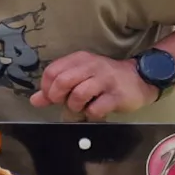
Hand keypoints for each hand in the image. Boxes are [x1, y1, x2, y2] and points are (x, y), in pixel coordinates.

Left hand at [28, 51, 158, 119]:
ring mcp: (105, 80)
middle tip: (64, 103)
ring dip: (75, 107)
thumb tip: (35, 100)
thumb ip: (56, 88)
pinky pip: (95, 109)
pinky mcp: (116, 95)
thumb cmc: (104, 79)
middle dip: (58, 98)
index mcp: (80, 59)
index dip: (47, 88)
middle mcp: (91, 66)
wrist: (139, 79)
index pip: (52, 71)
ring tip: (82, 107)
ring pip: (77, 96)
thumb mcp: (80, 77)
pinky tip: (96, 111)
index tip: (52, 97)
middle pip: (62, 82)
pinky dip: (91, 114)